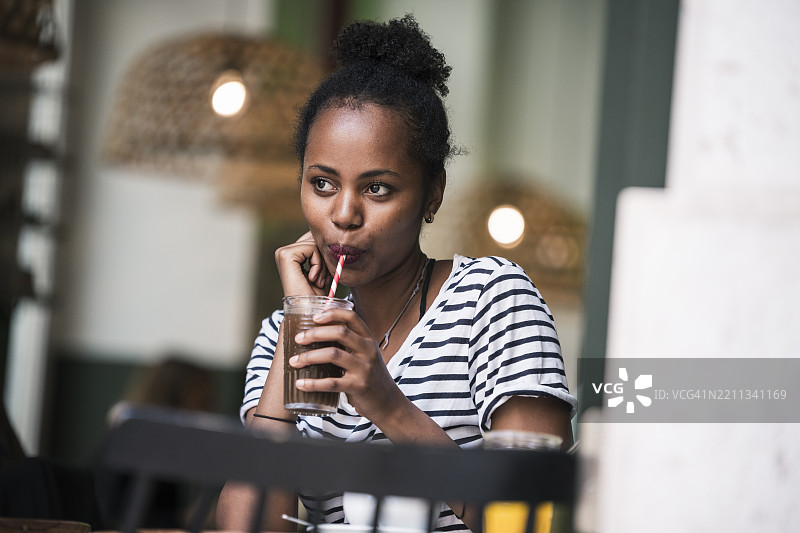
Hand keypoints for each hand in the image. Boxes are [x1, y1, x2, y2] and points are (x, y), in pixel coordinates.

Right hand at [275, 231, 330, 296]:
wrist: (310, 310)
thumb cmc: (318, 294)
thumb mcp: (323, 267)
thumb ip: (322, 250)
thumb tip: (331, 233)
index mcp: (291, 252)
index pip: (315, 237)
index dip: (325, 254)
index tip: (323, 276)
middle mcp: (284, 251)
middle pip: (316, 238)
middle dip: (324, 259)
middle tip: (321, 279)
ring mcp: (282, 252)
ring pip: (315, 243)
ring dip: (323, 264)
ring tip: (317, 281)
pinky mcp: (285, 255)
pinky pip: (312, 249)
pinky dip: (318, 264)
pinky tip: (312, 279)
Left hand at [287, 308, 403, 423]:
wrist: (387, 401)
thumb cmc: (370, 375)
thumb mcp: (365, 354)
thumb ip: (348, 344)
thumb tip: (315, 334)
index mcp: (368, 339)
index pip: (351, 317)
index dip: (332, 313)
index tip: (314, 317)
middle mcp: (368, 350)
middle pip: (340, 332)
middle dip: (315, 333)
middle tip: (298, 339)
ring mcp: (364, 368)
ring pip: (333, 355)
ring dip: (309, 357)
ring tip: (294, 361)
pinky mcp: (358, 386)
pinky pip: (332, 382)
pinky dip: (313, 383)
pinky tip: (301, 383)